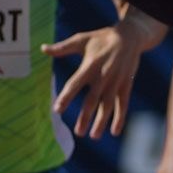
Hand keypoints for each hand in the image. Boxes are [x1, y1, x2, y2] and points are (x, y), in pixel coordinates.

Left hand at [50, 15, 163, 137]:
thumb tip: (43, 49)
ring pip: (108, 105)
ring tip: (94, 136)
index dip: (66, 97)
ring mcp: (116, 82)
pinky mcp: (125, 85)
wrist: (130, 37)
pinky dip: (120, 118)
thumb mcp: (82, 39)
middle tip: (78, 132)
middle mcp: (103, 76)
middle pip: (93, 99)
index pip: (75, 83)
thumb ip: (62, 48)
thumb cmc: (101, 38)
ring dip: (101, 121)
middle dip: (85, 116)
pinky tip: (114, 131)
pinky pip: (123, 104)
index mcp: (90, 65)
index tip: (57, 110)